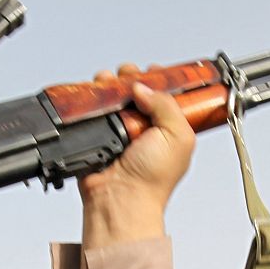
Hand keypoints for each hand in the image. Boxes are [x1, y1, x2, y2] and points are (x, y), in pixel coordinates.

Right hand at [77, 66, 195, 247]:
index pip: (166, 93)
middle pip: (138, 89)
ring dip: (110, 85)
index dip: (160, 79)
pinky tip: (95, 96)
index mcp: (169, 127)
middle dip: (131, 77)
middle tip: (128, 77)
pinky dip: (92, 99)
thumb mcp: (177, 136)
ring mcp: (121, 130)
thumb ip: (166, 104)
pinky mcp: (98, 134)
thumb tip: (144, 86)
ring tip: (110, 84)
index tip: (153, 70)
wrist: (120, 198)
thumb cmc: (152, 179)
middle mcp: (146, 127)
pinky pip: (93, 108)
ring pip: (114, 96)